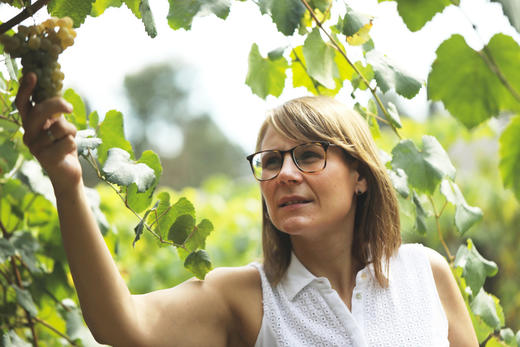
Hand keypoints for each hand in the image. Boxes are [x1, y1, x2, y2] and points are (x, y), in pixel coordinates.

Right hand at [16, 73, 82, 195]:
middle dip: (57, 105)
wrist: (68, 173)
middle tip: (69, 108)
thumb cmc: (63, 145)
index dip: (26, 89)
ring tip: (68, 140)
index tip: (33, 75)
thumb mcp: (58, 125)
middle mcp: (28, 135)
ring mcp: (35, 148)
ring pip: (59, 127)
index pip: (23, 104)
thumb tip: (55, 88)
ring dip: (71, 131)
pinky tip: (68, 152)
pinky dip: (73, 144)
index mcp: (30, 124)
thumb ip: (54, 111)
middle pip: (40, 111)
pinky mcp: (47, 159)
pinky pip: (67, 141)